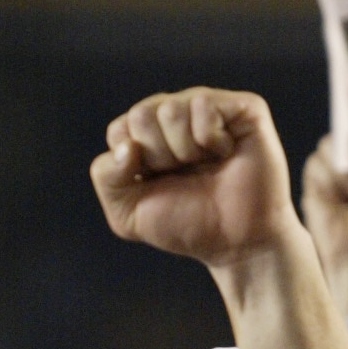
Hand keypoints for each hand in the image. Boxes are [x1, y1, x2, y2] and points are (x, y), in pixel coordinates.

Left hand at [90, 89, 302, 272]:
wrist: (237, 243)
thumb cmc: (187, 224)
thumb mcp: (128, 214)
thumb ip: (106, 178)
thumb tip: (125, 146)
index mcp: (146, 135)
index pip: (119, 130)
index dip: (134, 166)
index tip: (158, 184)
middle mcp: (175, 115)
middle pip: (141, 115)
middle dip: (159, 156)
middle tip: (185, 174)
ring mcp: (208, 107)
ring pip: (171, 109)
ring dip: (186, 151)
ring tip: (207, 165)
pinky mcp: (241, 108)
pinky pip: (203, 105)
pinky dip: (210, 139)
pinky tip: (226, 153)